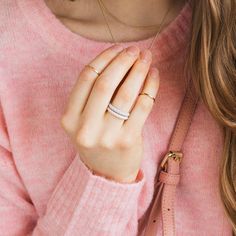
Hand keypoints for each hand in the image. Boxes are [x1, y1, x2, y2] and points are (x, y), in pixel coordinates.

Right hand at [61, 44, 159, 182]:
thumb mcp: (84, 120)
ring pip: (126, 92)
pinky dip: (150, 86)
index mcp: (69, 119)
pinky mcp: (128, 140)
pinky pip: (143, 105)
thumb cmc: (97, 140)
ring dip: (139, 70)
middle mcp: (85, 128)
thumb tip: (117, 60)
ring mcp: (107, 136)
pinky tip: (154, 75)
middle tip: (135, 50)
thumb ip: (92, 95)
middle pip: (105, 83)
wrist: (107, 173)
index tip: (118, 48)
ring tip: (146, 58)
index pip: (86, 78)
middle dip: (123, 61)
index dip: (104, 58)